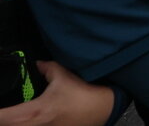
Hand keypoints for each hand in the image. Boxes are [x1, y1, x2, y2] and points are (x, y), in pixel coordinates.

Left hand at [0, 61, 115, 125]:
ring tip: (15, 114)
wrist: (102, 109)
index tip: (0, 103)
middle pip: (6, 125)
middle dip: (4, 117)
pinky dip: (24, 124)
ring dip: (14, 121)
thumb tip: (37, 64)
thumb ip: (46, 69)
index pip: (1, 117)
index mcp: (32, 112)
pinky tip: (29, 118)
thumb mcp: (63, 76)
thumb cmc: (83, 94)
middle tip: (6, 109)